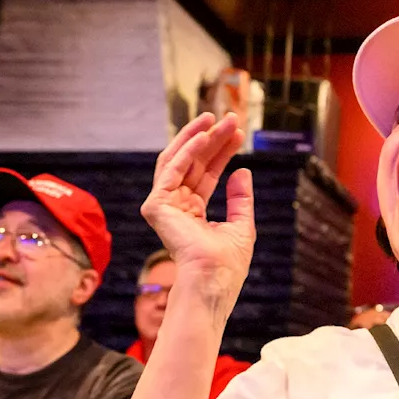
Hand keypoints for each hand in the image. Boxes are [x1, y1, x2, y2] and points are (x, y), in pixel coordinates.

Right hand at [140, 112, 255, 313]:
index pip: (205, 174)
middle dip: (212, 139)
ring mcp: (163, 206)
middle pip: (193, 164)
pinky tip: (205, 135)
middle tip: (231, 119)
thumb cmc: (228, 263)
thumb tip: (242, 171)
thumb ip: (240, 199)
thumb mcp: (241, 225)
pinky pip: (171, 168)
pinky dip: (188, 149)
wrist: (215, 279)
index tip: (238, 134)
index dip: (221, 152)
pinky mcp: (156, 206)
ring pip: (179, 160)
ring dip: (198, 137)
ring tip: (217, 119)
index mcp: (192, 213)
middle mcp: (175, 206)